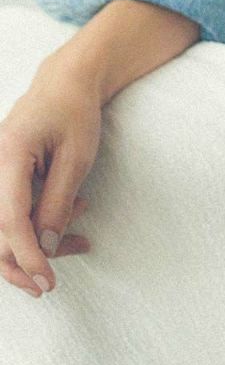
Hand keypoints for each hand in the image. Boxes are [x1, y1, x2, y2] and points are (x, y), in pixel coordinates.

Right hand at [0, 63, 99, 297]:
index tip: (46, 279)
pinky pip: (10, 213)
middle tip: (53, 281)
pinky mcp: (2, 181)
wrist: (66, 83)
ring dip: (35, 244)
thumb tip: (45, 247)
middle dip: (26, 260)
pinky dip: (36, 224)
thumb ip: (59, 201)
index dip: (26, 254)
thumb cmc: (74, 111)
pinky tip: (71, 215)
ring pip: (3, 228)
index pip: (9, 219)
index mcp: (8, 155)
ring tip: (77, 239)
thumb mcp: (77, 156)